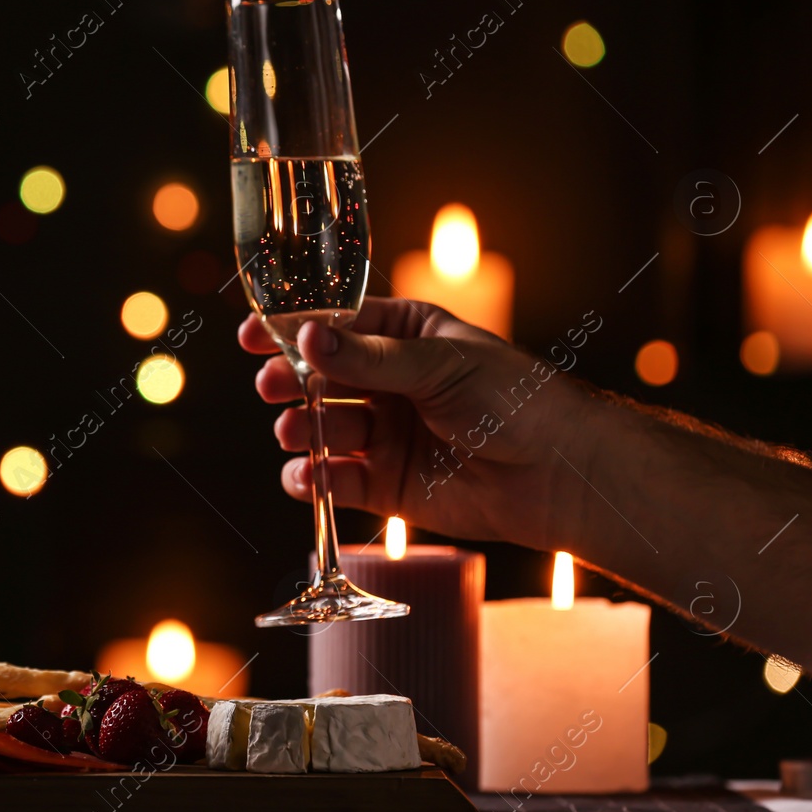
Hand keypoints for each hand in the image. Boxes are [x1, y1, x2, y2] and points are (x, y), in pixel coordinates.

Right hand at [239, 299, 600, 548]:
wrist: (556, 473)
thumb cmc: (513, 400)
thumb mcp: (438, 365)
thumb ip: (368, 358)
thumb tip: (308, 338)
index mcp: (405, 337)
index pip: (337, 326)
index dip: (293, 329)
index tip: (254, 334)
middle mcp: (390, 383)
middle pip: (319, 378)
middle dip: (290, 381)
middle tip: (273, 386)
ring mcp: (386, 434)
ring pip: (321, 428)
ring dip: (300, 429)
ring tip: (296, 431)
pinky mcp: (387, 485)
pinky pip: (336, 480)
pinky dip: (315, 480)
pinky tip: (308, 476)